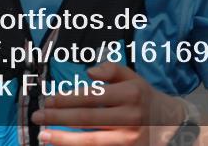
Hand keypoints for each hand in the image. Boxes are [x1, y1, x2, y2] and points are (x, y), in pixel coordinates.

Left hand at [31, 62, 183, 145]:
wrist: (170, 125)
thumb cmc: (143, 98)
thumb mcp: (133, 78)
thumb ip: (111, 70)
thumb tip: (88, 73)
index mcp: (131, 93)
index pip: (92, 97)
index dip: (67, 99)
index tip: (48, 99)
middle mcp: (130, 117)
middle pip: (87, 119)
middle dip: (58, 117)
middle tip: (38, 115)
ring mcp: (128, 139)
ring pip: (90, 141)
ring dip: (64, 138)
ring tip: (43, 135)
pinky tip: (63, 144)